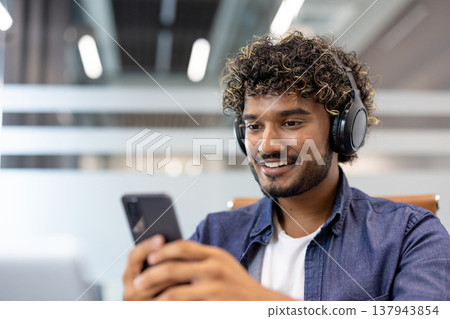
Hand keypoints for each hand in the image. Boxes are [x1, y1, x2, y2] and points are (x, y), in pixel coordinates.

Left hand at [123, 235, 294, 300]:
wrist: (260, 304)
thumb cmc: (239, 285)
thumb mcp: (224, 263)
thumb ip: (202, 258)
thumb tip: (174, 253)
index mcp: (214, 254)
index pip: (182, 246)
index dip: (162, 251)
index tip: (149, 258)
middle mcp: (213, 268)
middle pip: (172, 268)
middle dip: (150, 276)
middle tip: (137, 283)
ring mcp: (213, 288)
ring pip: (173, 292)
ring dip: (155, 297)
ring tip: (145, 300)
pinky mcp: (212, 305)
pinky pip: (183, 307)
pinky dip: (169, 309)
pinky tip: (162, 309)